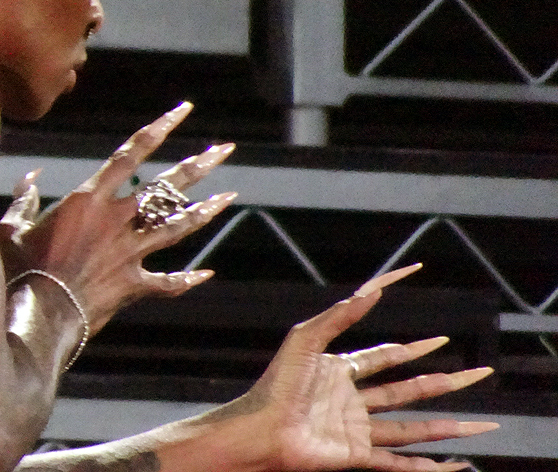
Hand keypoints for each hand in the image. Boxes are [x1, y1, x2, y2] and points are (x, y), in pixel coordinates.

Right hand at [0, 102, 237, 333]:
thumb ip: (23, 200)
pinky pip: (168, 282)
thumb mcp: (12, 228)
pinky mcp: (133, 284)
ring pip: (176, 228)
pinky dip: (187, 280)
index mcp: (88, 199)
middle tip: (223, 149)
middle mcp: (116, 220)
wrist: (35, 315)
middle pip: (166, 188)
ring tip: (229, 196)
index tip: (183, 112)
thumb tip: (28, 178)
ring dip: (204, 212)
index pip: (130, 154)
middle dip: (197, 166)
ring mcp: (129, 253)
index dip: (160, 129)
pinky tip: (207, 274)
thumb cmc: (19, 269)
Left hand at [230, 264, 497, 470]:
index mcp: (341, 371)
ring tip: (482, 426)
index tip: (442, 337)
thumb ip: (338, 316)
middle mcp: (354, 401)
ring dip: (447, 428)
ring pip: (412, 429)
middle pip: (409, 390)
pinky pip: (399, 464)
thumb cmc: (277, 383)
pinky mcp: (357, 455)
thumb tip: (369, 290)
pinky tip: (455, 467)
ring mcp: (357, 430)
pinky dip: (429, 468)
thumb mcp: (306, 339)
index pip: (386, 355)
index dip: (414, 347)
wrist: (262, 428)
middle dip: (444, 383)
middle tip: (478, 374)